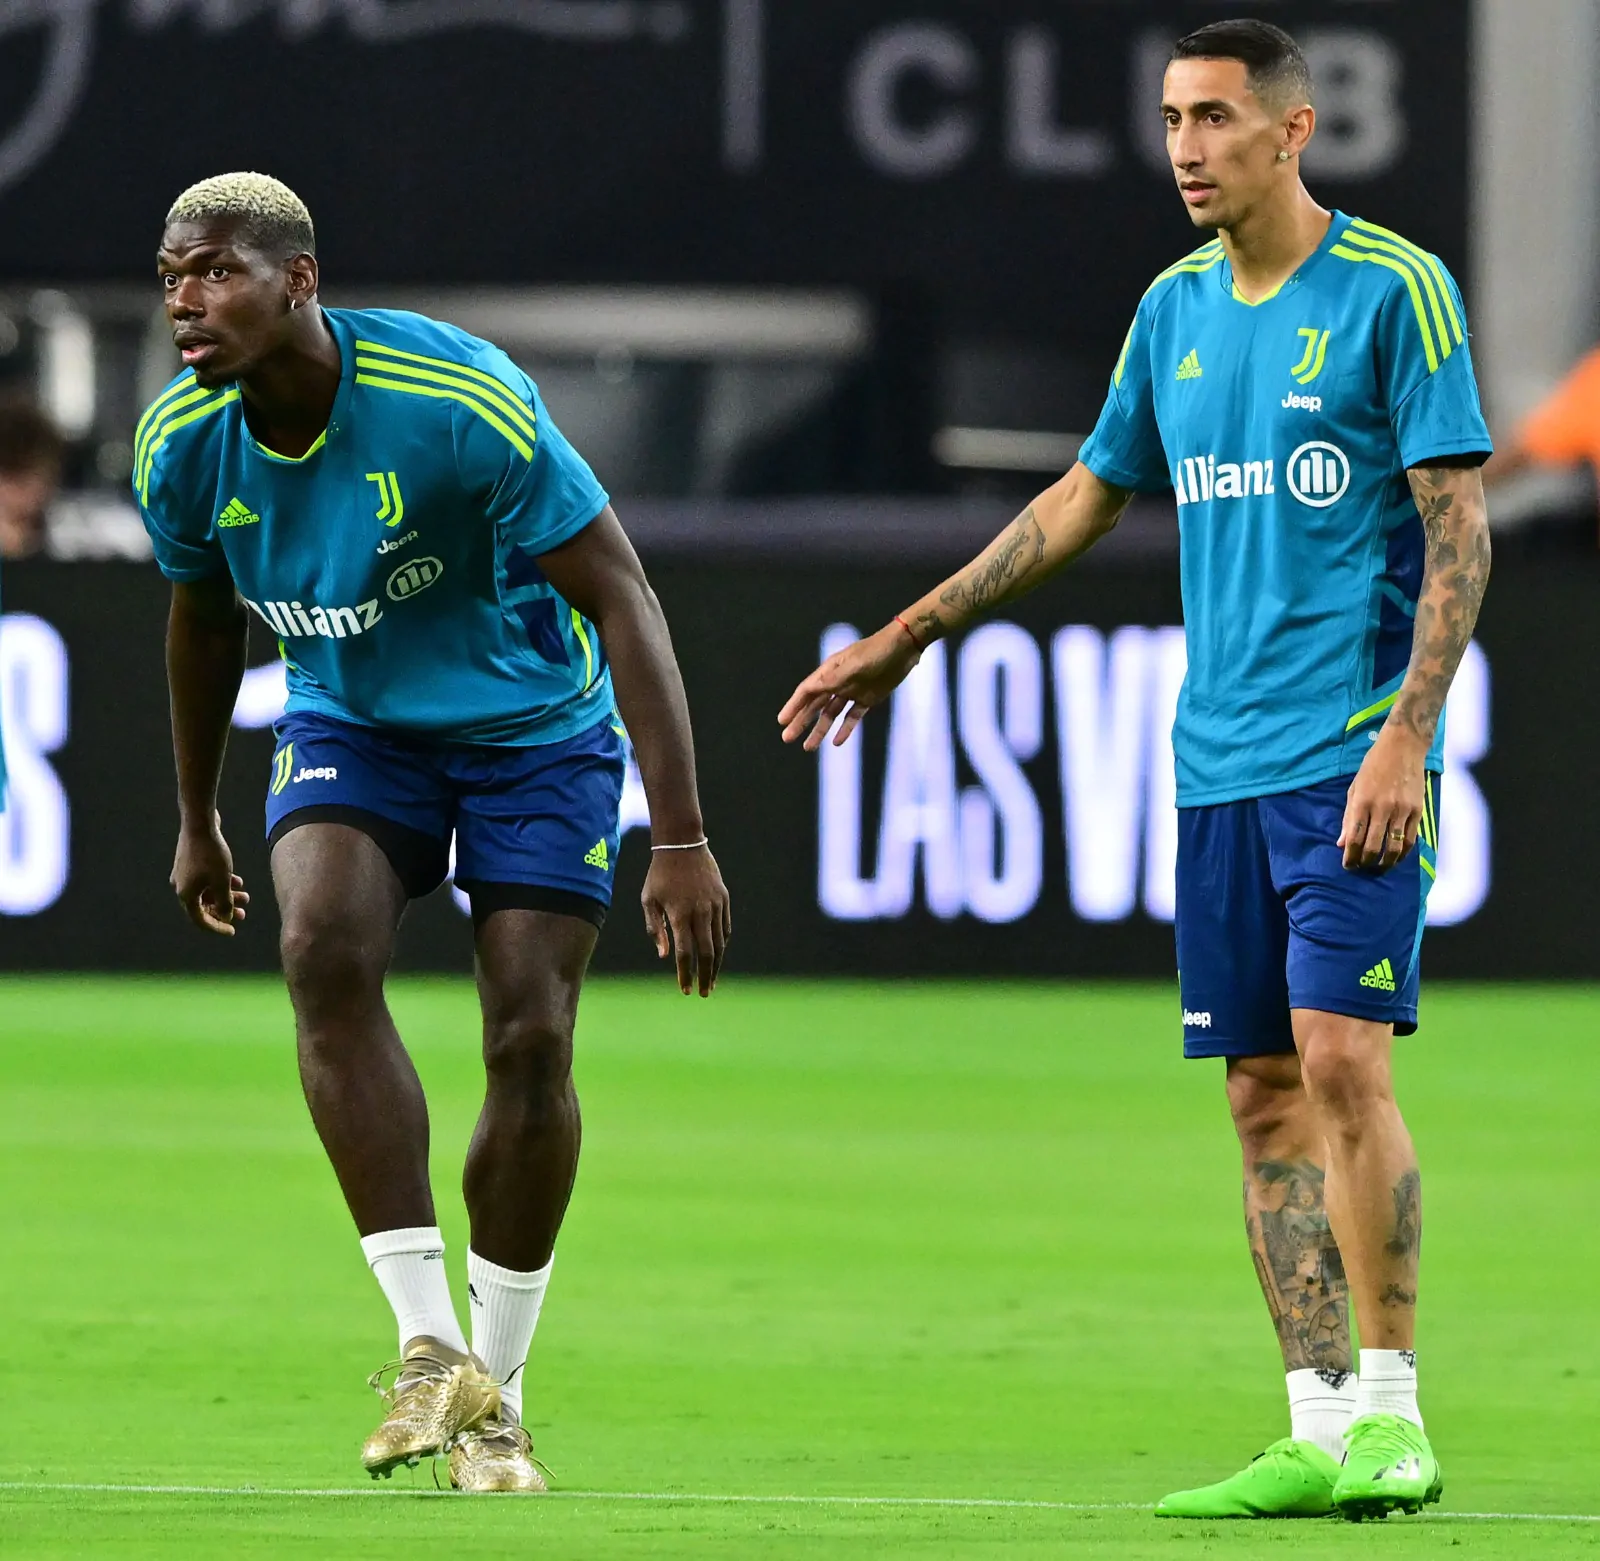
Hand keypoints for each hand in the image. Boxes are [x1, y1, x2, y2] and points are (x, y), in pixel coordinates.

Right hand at [172, 811, 249, 935]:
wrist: (200, 824)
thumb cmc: (211, 854)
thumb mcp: (222, 882)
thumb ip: (224, 902)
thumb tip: (226, 917)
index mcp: (186, 895)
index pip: (200, 920)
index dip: (217, 927)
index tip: (232, 931)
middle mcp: (181, 886)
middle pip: (205, 906)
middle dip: (225, 910)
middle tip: (244, 913)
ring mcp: (185, 874)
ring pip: (208, 891)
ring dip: (226, 895)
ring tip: (246, 896)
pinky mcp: (191, 862)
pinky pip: (207, 879)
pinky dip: (221, 882)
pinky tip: (238, 881)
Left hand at [642, 845, 731, 996]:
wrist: (683, 844)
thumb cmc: (660, 875)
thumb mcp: (649, 900)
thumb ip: (655, 929)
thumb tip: (665, 956)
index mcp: (679, 914)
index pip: (685, 953)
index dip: (685, 974)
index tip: (685, 990)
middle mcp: (700, 912)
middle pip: (707, 953)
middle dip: (706, 976)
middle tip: (704, 992)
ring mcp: (714, 905)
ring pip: (720, 943)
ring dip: (717, 965)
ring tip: (713, 980)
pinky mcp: (723, 899)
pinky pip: (725, 928)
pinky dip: (722, 944)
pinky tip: (717, 955)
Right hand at [779, 623, 921, 749]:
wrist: (905, 647)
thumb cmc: (878, 651)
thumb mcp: (856, 664)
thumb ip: (835, 678)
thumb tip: (812, 689)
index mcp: (831, 670)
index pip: (806, 691)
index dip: (793, 706)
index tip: (782, 721)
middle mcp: (838, 681)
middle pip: (814, 705)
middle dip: (801, 721)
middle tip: (787, 738)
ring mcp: (853, 691)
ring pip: (830, 714)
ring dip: (819, 729)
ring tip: (808, 747)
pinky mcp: (868, 698)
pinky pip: (852, 717)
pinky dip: (844, 730)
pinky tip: (836, 743)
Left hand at [1339, 728, 1425, 872]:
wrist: (1403, 747)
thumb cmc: (1373, 766)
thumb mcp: (1354, 788)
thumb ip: (1349, 817)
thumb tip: (1342, 843)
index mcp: (1362, 802)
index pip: (1355, 838)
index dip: (1350, 856)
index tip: (1348, 865)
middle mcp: (1382, 808)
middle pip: (1373, 846)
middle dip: (1365, 862)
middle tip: (1361, 868)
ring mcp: (1402, 810)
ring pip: (1394, 847)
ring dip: (1385, 863)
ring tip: (1378, 868)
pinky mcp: (1418, 810)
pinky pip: (1410, 839)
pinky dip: (1403, 853)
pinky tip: (1396, 858)